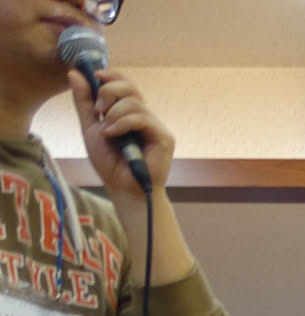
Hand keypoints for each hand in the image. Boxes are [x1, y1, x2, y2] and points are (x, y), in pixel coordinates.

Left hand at [69, 68, 173, 197]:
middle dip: (109, 91)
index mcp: (129, 112)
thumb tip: (74, 73)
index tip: (95, 75)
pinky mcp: (163, 137)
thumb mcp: (90, 127)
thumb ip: (84, 102)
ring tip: (106, 132)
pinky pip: (142, 119)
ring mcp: (155, 126)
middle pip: (130, 86)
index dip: (111, 75)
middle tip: (98, 110)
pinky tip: (113, 135)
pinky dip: (123, 124)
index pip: (125, 83)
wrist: (123, 188)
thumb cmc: (110, 163)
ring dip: (113, 114)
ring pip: (134, 103)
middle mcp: (144, 116)